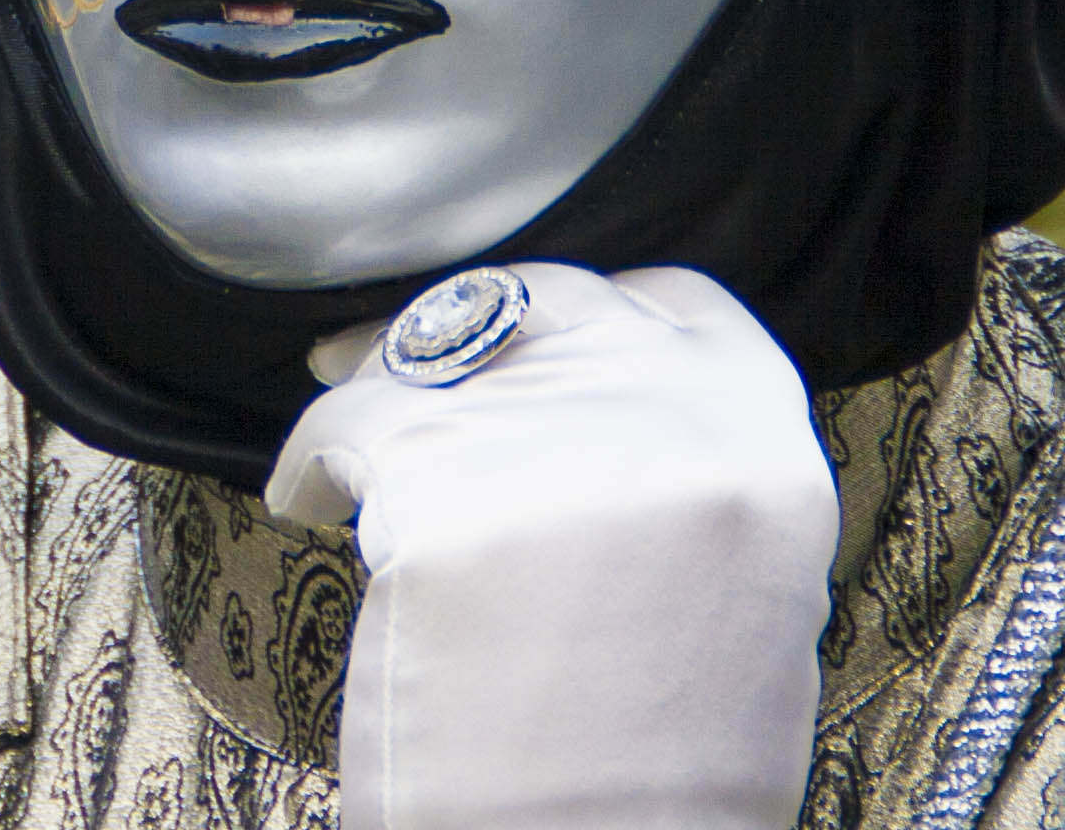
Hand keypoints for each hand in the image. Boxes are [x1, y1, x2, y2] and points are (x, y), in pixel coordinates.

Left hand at [264, 264, 835, 829]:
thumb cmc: (676, 764)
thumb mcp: (748, 595)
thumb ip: (694, 482)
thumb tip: (608, 438)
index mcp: (761, 434)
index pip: (685, 309)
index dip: (612, 316)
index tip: (558, 334)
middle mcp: (664, 398)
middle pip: (558, 301)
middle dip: (488, 330)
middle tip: (424, 362)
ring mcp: (546, 417)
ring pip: (441, 340)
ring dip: (387, 371)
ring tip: (344, 406)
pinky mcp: (433, 458)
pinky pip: (348, 419)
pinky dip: (313, 454)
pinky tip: (302, 495)